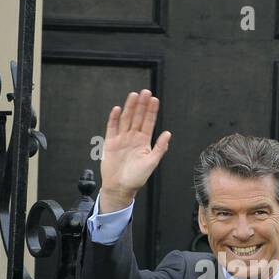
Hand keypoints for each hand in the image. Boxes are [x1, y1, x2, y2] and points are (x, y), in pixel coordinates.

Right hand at [99, 89, 171, 212]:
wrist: (120, 187)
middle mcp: (133, 138)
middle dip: (141, 105)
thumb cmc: (136, 178)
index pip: (148, 122)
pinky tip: (117, 109)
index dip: (151, 111)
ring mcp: (121, 139)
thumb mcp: (151, 163)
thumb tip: (168, 134)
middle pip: (137, 117)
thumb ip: (160, 148)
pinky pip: (112, 128)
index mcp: (143, 142)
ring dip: (129, 107)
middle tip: (145, 91)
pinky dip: (114, 118)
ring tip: (133, 95)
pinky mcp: (110, 143)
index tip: (154, 99)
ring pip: (126, 119)